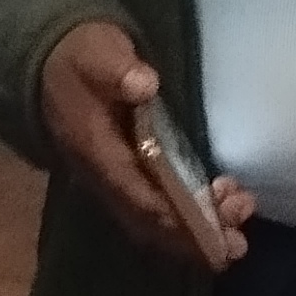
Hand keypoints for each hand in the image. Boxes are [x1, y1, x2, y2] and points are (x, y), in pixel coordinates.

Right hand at [35, 20, 255, 270]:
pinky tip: (226, 203)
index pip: (134, 194)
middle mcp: (105, 176)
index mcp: (95, 151)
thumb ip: (117, 70)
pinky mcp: (130, 174)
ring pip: (156, 220)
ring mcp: (117, 179)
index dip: (171, 215)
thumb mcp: (97, 53)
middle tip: (238, 242)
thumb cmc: (82, 57)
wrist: (53, 62)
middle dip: (194, 236)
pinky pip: (159, 207)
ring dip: (200, 228)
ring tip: (242, 212)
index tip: (211, 225)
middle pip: (149, 220)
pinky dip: (193, 214)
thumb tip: (144, 85)